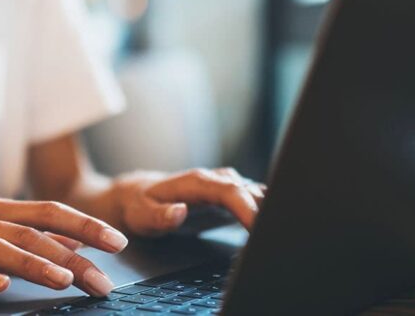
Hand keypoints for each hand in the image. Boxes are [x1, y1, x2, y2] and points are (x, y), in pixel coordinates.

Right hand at [0, 199, 128, 295]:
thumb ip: (21, 234)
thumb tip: (70, 245)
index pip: (50, 212)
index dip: (86, 225)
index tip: (117, 242)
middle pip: (34, 233)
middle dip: (73, 256)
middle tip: (103, 279)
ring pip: (1, 249)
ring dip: (35, 264)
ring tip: (63, 280)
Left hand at [110, 168, 265, 235]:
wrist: (135, 195)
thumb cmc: (138, 206)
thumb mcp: (140, 215)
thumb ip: (159, 216)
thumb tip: (179, 212)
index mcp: (195, 182)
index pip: (229, 191)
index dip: (247, 208)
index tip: (258, 228)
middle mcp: (213, 179)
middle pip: (249, 190)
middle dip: (266, 210)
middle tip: (277, 235)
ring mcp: (223, 185)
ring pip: (255, 192)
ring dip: (269, 208)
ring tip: (279, 231)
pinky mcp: (228, 195)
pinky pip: (253, 198)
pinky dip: (265, 209)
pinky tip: (272, 225)